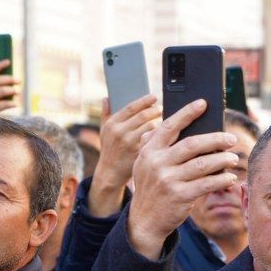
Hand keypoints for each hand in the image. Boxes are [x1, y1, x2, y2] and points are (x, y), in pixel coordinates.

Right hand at [89, 94, 160, 216]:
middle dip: (156, 111)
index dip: (144, 101)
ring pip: (152, 127)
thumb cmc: (110, 149)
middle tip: (162, 109)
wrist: (111, 173)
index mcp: (112, 124)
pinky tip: (166, 136)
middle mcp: (120, 132)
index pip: (131, 107)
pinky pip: (156, 141)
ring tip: (164, 122)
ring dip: (160, 123)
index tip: (154, 97)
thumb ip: (106, 114)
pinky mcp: (140, 153)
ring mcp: (130, 144)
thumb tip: (107, 97)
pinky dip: (162, 137)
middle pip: (144, 116)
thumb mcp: (104, 132)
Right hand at [126, 99, 238, 259]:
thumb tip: (177, 124)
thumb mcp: (144, 164)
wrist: (143, 221)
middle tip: (231, 138)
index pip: (169, 126)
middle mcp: (157, 163)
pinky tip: (230, 177)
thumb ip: (153, 144)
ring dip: (222, 159)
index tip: (203, 103)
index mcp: (149, 151)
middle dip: (215, 139)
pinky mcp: (180, 196)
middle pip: (192, 144)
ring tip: (233, 157)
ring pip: (202, 164)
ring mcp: (168, 180)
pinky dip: (221, 179)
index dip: (187, 113)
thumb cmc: (151, 188)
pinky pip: (206, 184)